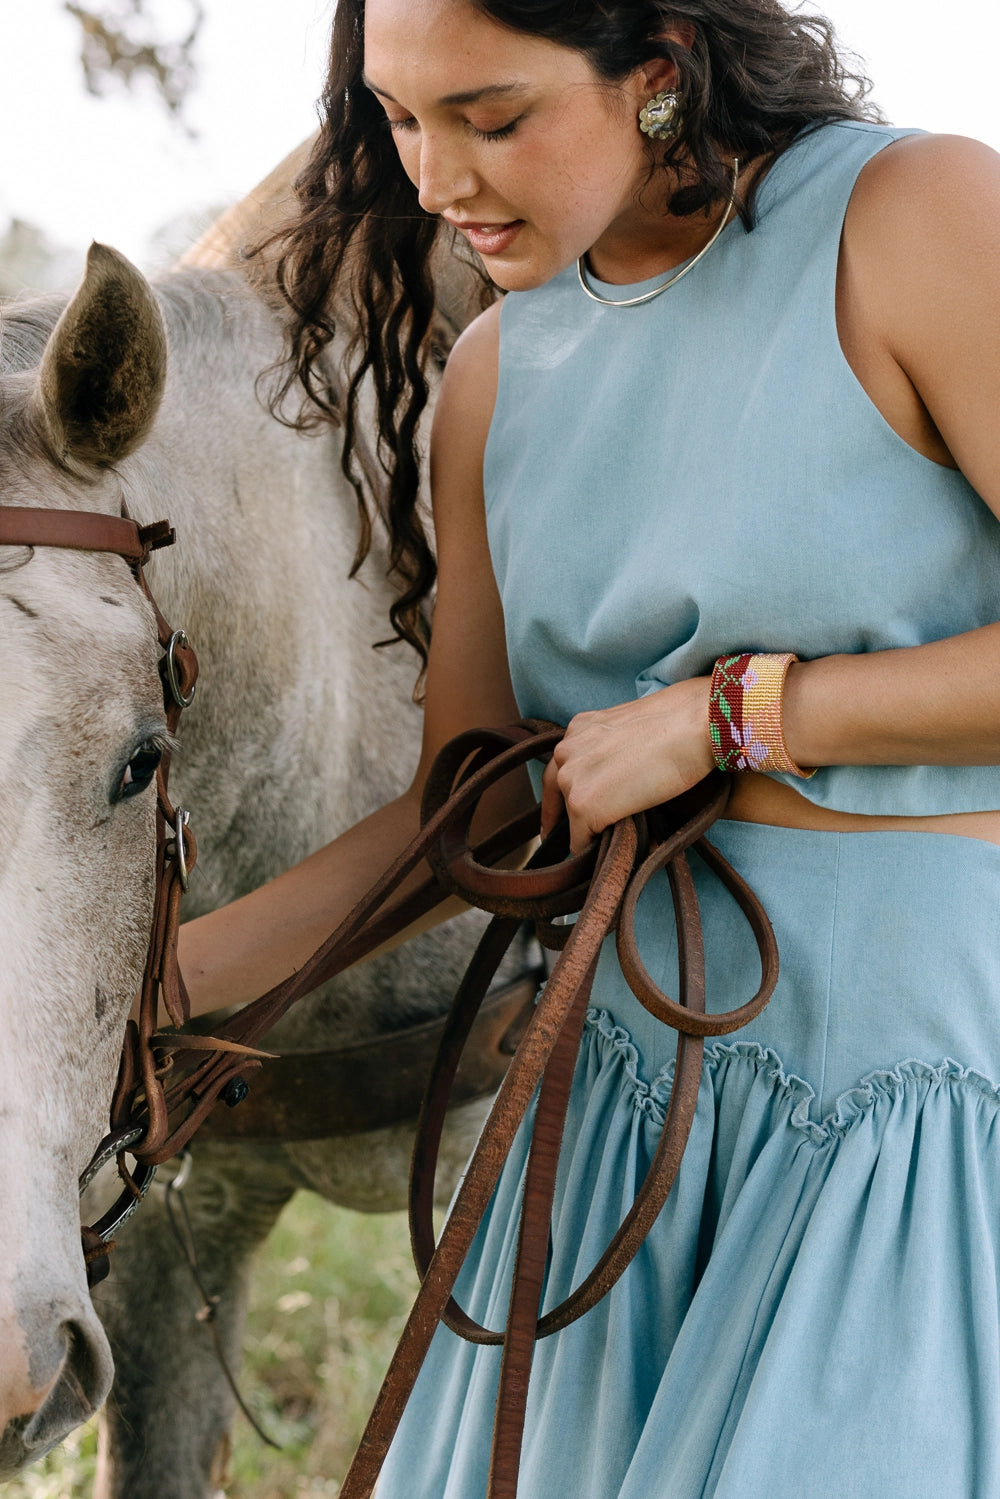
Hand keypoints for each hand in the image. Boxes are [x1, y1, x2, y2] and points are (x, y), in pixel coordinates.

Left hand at [540, 678, 714, 853]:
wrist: (697, 725)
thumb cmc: (682, 725)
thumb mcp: (633, 732)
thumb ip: (616, 752)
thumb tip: (621, 781)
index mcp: (579, 728)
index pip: (564, 767)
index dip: (573, 790)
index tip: (575, 809)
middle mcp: (566, 750)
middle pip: (559, 793)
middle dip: (569, 812)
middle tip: (573, 833)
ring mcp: (571, 778)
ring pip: (569, 817)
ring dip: (586, 828)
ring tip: (606, 841)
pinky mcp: (582, 805)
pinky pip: (579, 839)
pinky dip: (594, 849)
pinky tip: (613, 850)